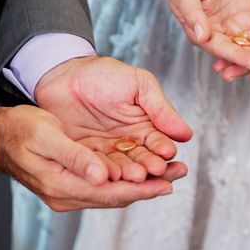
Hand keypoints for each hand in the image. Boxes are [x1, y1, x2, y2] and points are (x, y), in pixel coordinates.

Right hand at [0, 105, 178, 210]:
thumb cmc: (21, 130)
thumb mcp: (47, 137)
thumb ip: (75, 158)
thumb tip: (102, 176)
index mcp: (63, 185)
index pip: (111, 192)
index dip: (141, 188)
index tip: (166, 182)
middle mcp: (68, 194)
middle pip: (117, 195)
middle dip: (149, 186)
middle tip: (178, 174)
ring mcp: (70, 191)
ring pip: (114, 191)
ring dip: (141, 182)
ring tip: (169, 171)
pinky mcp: (72, 182)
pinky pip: (105, 185)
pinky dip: (126, 178)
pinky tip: (141, 169)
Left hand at [35, 56, 192, 183]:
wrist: (64, 74)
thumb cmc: (104, 74)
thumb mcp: (139, 85)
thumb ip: (161, 109)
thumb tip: (186, 133)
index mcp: (145, 128)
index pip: (159, 143)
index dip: (163, 148)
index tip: (167, 151)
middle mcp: (128, 145)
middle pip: (143, 161)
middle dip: (149, 166)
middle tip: (152, 169)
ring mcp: (106, 153)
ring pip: (121, 168)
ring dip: (129, 173)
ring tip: (134, 175)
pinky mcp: (84, 158)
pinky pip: (96, 167)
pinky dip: (103, 172)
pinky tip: (110, 175)